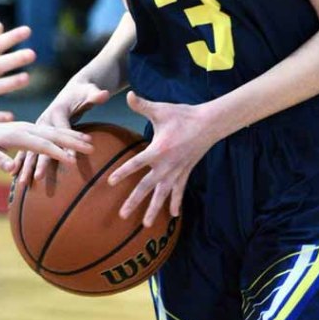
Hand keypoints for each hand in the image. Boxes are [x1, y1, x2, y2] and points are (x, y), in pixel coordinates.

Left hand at [0, 120, 92, 172]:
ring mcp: (29, 128)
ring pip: (55, 131)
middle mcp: (26, 128)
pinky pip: (50, 132)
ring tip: (90, 142)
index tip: (73, 160)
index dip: (57, 153)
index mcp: (17, 134)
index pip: (41, 145)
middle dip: (74, 141)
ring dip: (73, 136)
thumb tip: (10, 168)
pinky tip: (74, 138)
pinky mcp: (29, 130)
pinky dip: (65, 135)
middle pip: (54, 134)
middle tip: (92, 148)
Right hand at [17, 78, 110, 184]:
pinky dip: (23, 164)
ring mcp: (37, 127)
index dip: (66, 145)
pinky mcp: (34, 133)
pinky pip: (28, 150)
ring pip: (32, 149)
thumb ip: (96, 95)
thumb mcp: (90, 91)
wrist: (73, 89)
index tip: (71, 161)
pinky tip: (18, 178)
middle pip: (45, 142)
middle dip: (44, 161)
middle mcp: (44, 120)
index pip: (62, 130)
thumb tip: (104, 94)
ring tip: (26, 182)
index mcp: (57, 111)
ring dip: (29, 166)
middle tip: (39, 178)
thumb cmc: (82, 92)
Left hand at [106, 92, 214, 227]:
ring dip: (154, 210)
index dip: (122, 173)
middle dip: (133, 202)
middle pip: (146, 187)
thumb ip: (142, 105)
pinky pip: (179, 191)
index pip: (135, 164)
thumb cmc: (183, 115)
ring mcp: (176, 172)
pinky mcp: (185, 172)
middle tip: (122, 216)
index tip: (109, 182)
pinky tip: (174, 216)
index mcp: (157, 150)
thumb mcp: (161, 109)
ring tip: (145, 226)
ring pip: (163, 195)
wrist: (209, 123)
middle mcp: (166, 165)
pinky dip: (177, 203)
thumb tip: (128, 94)